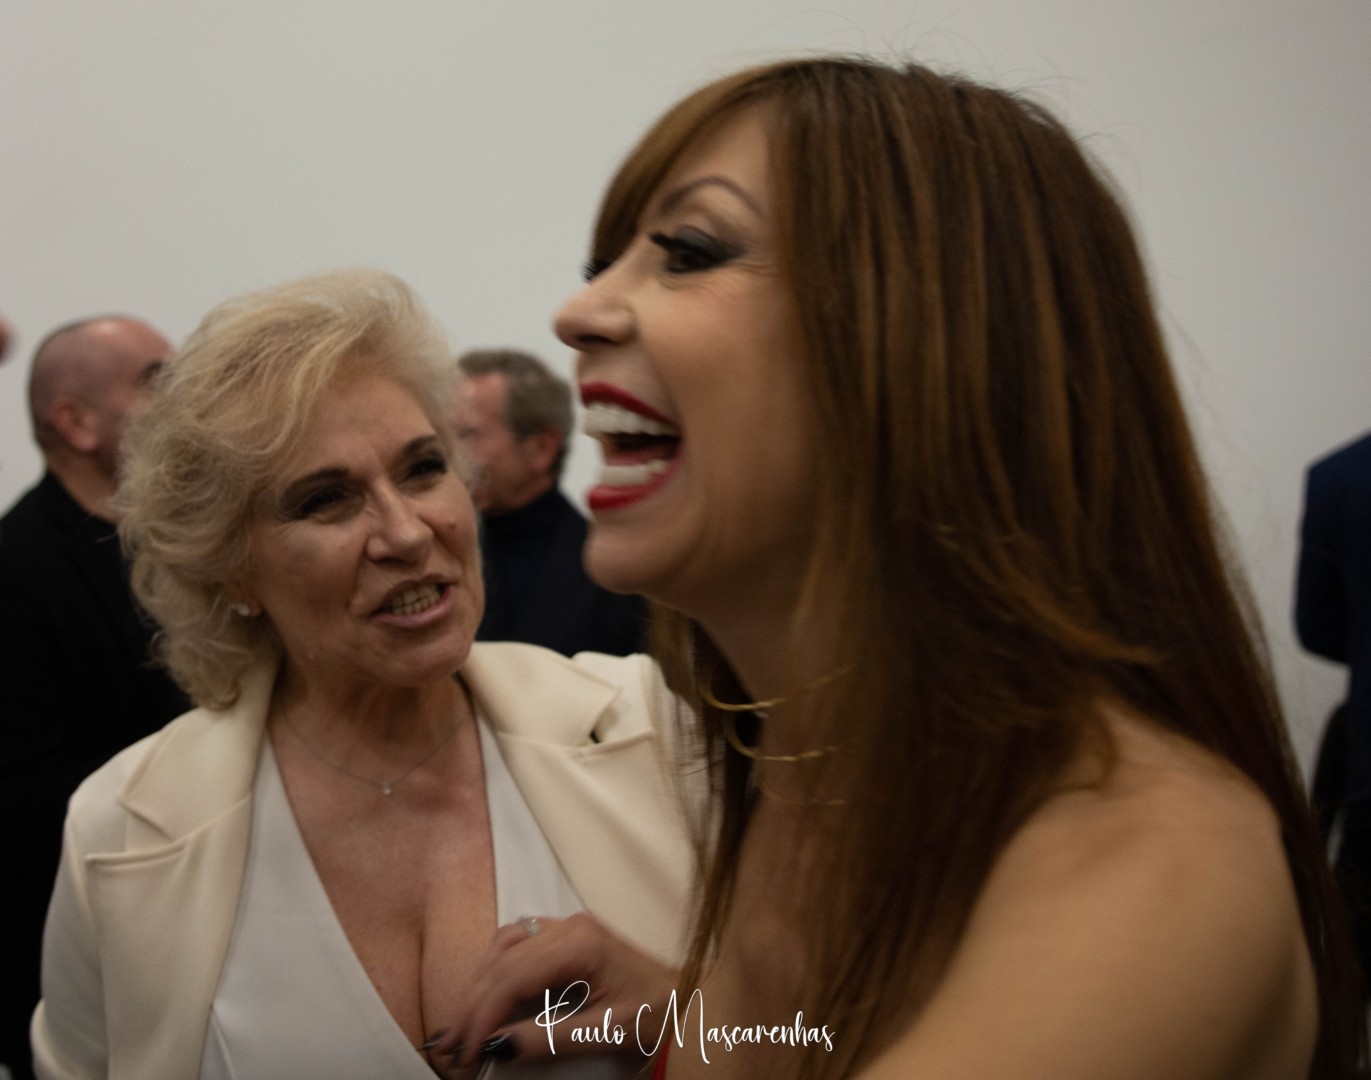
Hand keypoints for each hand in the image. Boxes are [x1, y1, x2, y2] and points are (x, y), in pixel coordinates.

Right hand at [435, 912, 677, 1072]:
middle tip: (453, 1045)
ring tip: (466, 1025)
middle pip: (502, 960)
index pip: (512, 975)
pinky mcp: (569, 938)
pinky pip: (519, 944)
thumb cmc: (661, 1014)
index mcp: (581, 943)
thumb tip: (497, 1044)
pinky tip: (489, 996)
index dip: (481, 1014)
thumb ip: (551, 1038)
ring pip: (505, 946)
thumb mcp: (608, 1033)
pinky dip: (497, 970)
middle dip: (473, 1005)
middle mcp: (571, 926)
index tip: (464, 1049)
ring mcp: (569, 927)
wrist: (693, 1001)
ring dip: (481, 984)